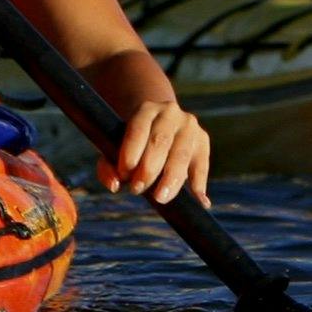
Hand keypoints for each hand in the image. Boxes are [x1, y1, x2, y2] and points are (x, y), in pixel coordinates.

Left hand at [96, 94, 212, 204]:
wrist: (158, 123)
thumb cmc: (133, 143)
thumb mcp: (115, 148)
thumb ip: (108, 166)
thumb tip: (114, 185)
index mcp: (146, 109)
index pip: (138, 129)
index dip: (130, 153)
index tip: (124, 175)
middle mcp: (170, 113)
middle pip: (161, 141)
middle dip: (148, 169)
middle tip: (137, 189)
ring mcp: (189, 126)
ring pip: (181, 154)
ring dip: (171, 179)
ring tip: (160, 197)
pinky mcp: (203, 140)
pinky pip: (201, 165)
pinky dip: (199, 184)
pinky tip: (199, 201)